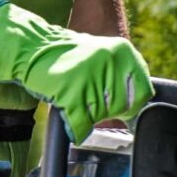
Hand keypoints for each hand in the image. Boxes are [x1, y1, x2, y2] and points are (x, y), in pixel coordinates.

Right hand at [0, 0, 153, 141]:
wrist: (32, 48)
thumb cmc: (67, 55)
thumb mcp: (102, 54)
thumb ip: (122, 74)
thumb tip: (137, 104)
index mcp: (122, 51)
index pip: (143, 91)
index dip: (132, 104)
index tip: (120, 106)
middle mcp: (109, 61)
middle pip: (121, 107)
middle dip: (107, 111)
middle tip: (89, 100)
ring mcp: (89, 77)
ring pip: (100, 117)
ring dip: (87, 116)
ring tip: (75, 100)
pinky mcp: (71, 92)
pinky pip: (81, 124)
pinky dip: (76, 129)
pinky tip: (70, 120)